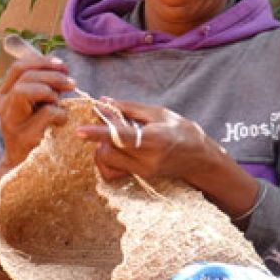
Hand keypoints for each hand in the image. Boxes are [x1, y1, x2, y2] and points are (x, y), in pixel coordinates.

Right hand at [0, 55, 75, 166]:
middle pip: (25, 77)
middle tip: (71, 84)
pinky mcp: (26, 137)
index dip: (41, 62)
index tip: (62, 65)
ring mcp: (12, 122)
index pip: (18, 68)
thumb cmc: (34, 135)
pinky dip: (60, 113)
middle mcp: (3, 107)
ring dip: (51, 92)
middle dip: (52, 76)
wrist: (23, 168)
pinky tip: (63, 121)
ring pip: (26, 90)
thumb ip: (39, 89)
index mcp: (4, 97)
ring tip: (60, 103)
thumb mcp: (33, 109)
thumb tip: (59, 68)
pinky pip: (47, 113)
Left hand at [76, 97, 259, 222]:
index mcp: (154, 140)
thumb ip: (129, 108)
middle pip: (109, 150)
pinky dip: (110, 159)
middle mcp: (147, 160)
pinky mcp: (140, 177)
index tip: (80, 130)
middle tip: (109, 123)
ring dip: (105, 147)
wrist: (199, 158)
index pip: (120, 137)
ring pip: (108, 162)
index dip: (98, 133)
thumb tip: (103, 102)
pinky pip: (113, 170)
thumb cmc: (181, 130)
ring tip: (118, 137)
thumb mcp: (158, 113)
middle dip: (102, 137)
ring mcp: (143, 171)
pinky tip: (120, 150)